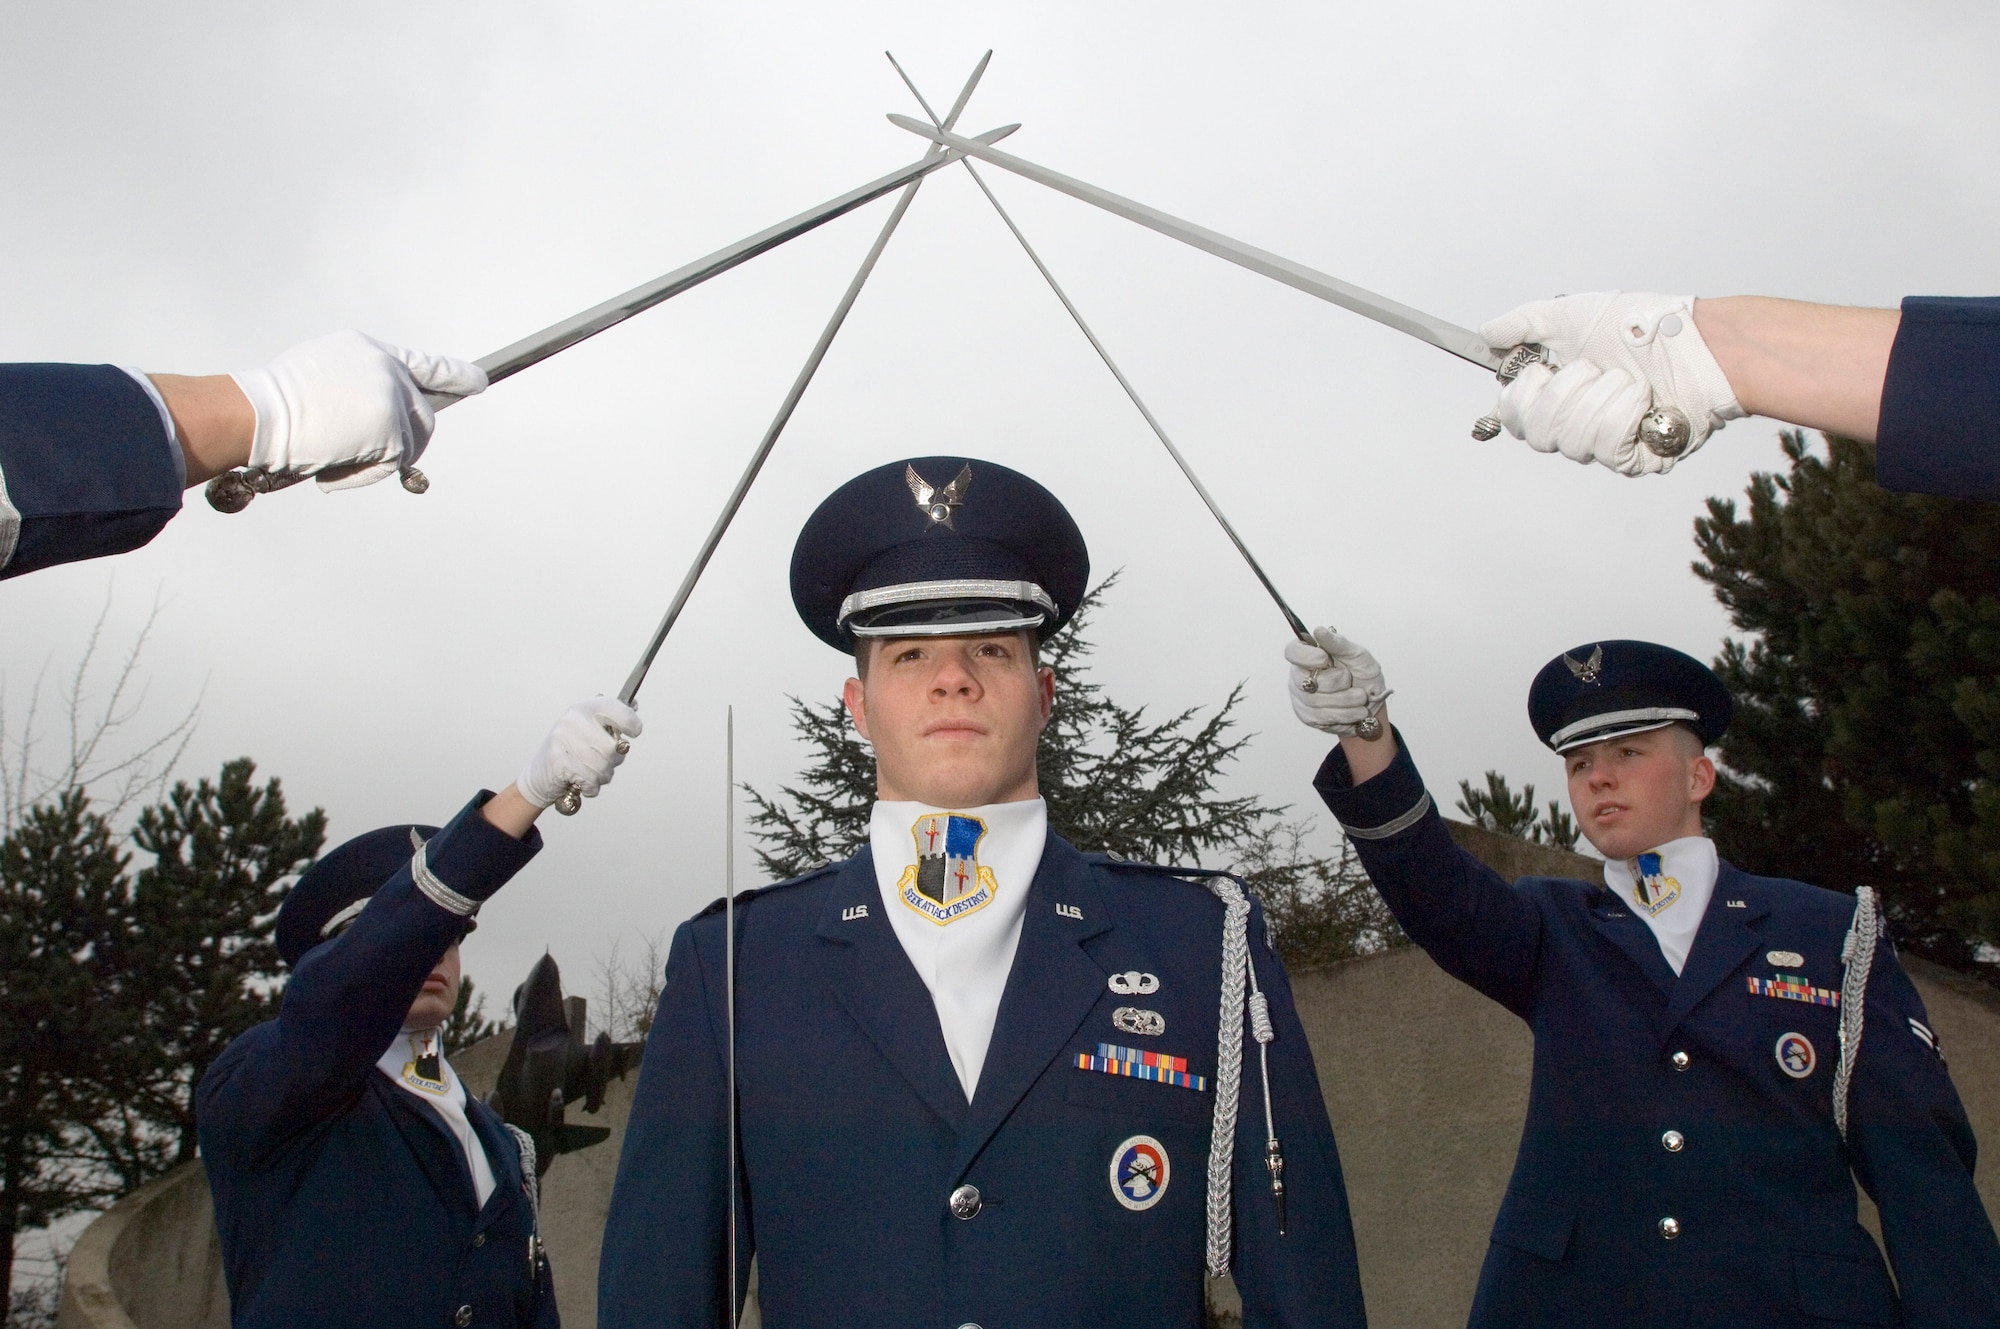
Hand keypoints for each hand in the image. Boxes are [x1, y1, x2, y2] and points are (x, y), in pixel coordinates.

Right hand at [231, 331, 487, 491]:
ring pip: (411, 443)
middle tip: (364, 453)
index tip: (478, 381)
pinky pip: (393, 464)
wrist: (257, 414)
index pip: (422, 364)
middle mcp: (387, 368)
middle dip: (404, 442)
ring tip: (332, 453)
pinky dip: (362, 474)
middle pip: (423, 415)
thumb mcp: (320, 377)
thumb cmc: (272, 405)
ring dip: (376, 460)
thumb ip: (356, 388)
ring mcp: (392, 396)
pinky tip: (331, 466)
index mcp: (367, 351)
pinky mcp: (391, 427)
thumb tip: (372, 419)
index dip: (453, 375)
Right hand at [516, 698, 643, 809]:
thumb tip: (634, 705)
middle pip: (614, 747)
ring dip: (602, 776)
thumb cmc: (569, 753)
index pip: (618, 710)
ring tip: (589, 772)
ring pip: (605, 766)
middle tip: (600, 762)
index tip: (634, 731)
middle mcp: (574, 720)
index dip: (631, 723)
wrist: (539, 777)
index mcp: (583, 708)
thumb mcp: (587, 729)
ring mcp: (564, 740)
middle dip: (613, 761)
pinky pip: (592, 780)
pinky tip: (581, 781)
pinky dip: (592, 786)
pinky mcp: (559, 761)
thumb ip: (610, 720)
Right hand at [1285, 628, 1388, 736]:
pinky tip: (1355, 711)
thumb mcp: (1356, 653)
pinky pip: (1321, 718)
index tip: (1325, 659)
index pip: (1292, 652)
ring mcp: (1301, 697)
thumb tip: (1318, 630)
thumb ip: (1337, 643)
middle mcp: (1299, 675)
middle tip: (1350, 680)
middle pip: (1303, 681)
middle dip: (1334, 683)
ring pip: (1314, 702)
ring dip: (1344, 701)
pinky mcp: (1308, 716)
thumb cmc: (1362, 672)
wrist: (1371, 701)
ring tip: (1361, 698)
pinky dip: (1344, 715)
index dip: (1306, 657)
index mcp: (1308, 654)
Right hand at [1478, 292, 1742, 475]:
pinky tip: (1645, 399)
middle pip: (1536, 433)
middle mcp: (1573, 423)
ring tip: (1627, 379)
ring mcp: (1602, 444)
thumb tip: (1485, 334)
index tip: (1540, 369)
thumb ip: (1522, 324)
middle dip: (1565, 392)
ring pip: (1571, 440)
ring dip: (1602, 397)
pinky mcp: (1632, 460)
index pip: (1509, 416)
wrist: (1695, 344)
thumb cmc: (1641, 327)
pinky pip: (1607, 448)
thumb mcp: (1570, 314)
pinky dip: (1625, 413)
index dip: (1520, 397)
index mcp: (1553, 392)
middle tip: (1592, 367)